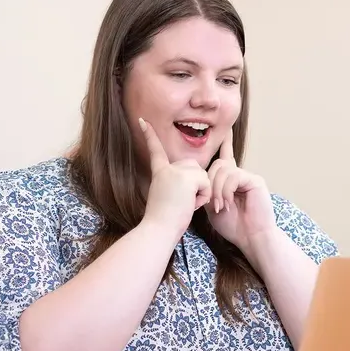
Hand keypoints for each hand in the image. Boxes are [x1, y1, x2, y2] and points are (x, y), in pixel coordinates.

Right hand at [138, 118, 212, 240]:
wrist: (159, 229)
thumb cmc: (163, 221)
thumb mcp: (165, 196)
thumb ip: (174, 183)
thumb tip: (191, 180)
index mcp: (159, 173)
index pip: (156, 150)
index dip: (150, 135)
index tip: (142, 121)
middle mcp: (166, 169)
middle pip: (194, 168)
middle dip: (196, 185)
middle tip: (183, 202)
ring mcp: (176, 171)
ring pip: (202, 175)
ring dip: (200, 192)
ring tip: (186, 204)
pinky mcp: (186, 178)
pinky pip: (206, 183)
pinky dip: (203, 197)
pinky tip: (190, 205)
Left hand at [206, 129, 276, 250]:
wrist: (251, 238)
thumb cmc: (234, 226)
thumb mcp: (213, 206)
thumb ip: (209, 190)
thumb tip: (202, 179)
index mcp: (231, 181)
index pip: (226, 157)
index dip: (226, 143)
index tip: (226, 130)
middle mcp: (240, 176)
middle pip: (217, 165)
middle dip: (210, 183)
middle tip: (211, 203)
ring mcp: (249, 177)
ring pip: (223, 170)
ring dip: (217, 190)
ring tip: (220, 206)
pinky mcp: (255, 181)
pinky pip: (234, 176)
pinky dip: (226, 191)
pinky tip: (228, 203)